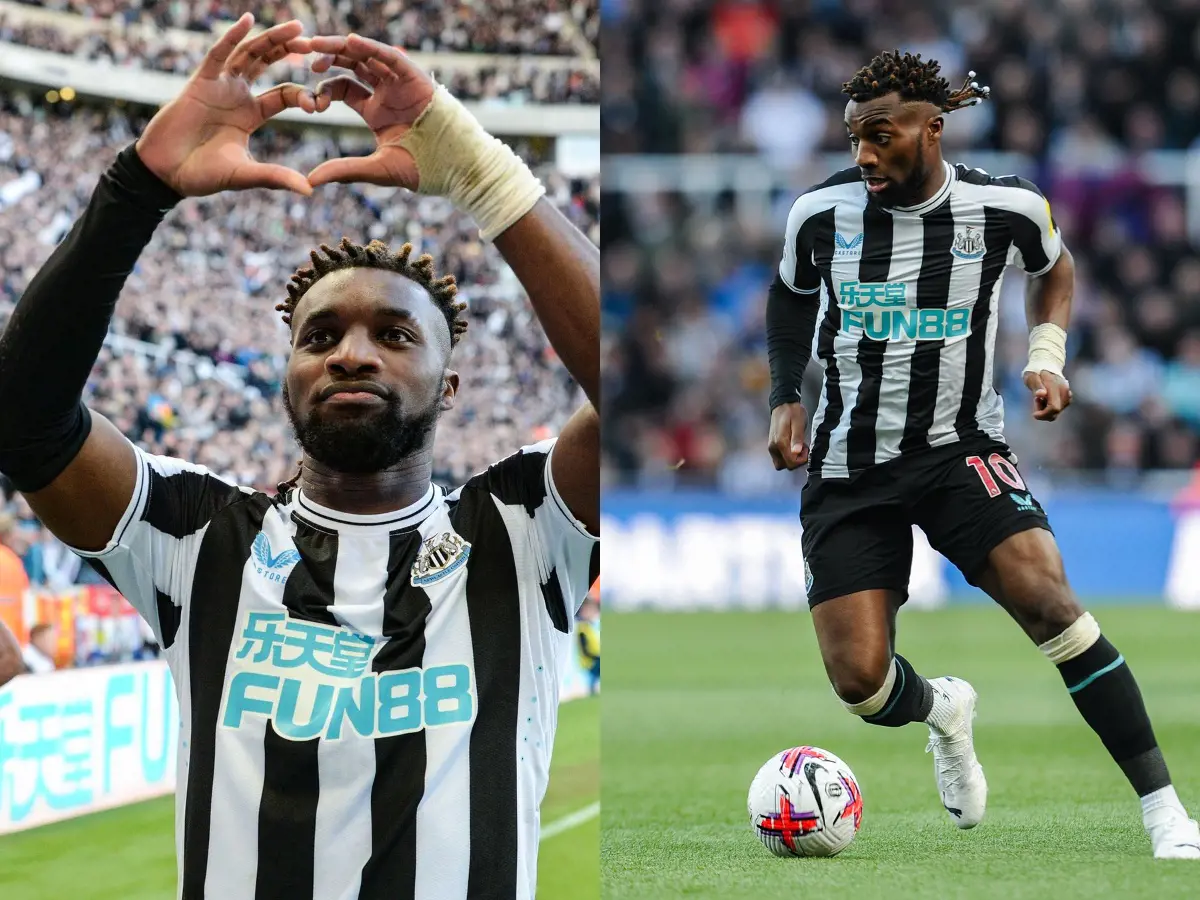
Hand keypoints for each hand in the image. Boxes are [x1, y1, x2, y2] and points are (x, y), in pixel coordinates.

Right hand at [135, 14, 318, 196]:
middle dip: (289, 50)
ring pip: (248, 54)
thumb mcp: (246, 174)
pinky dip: (232, 36)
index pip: (283, 94)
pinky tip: (248, 20)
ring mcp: (218, 86)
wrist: (167, 173)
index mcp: (251, 114)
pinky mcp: (200, 82)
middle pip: (267, 64)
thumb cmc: (203, 175)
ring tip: (296, 27)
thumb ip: (277, 177)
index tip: (318, 103)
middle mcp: (237, 95)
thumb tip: (309, 191)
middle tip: (314, 40)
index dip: (302, 95)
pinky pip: (217, 53)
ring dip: (271, 39)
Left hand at [304, 33, 437, 189]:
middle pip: (351, 65)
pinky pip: (389, 56)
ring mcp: (400, 82)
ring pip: (366, 55)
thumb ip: (344, 170)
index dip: (324, 89)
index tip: (312, 103)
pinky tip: (350, 42)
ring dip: (341, 47)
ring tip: (316, 44)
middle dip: (327, 58)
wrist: (456, 166)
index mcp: (375, 111)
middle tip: (304, 55)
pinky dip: (371, 47)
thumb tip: (310, 182)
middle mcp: (386, 92)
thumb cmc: (422, 169)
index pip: (343, 88)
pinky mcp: (414, 76)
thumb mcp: (376, 169)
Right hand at [768, 402, 809, 469]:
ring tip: (798, 445)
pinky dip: (787, 456)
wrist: (783, 404)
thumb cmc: (793, 412)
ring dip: (791, 459)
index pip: (791, 462)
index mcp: (780, 442)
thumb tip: (796, 452)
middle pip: (785, 466)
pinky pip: (780, 458)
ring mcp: (771, 447)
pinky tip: (793, 445)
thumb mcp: (798, 423)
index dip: (801, 459)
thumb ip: (797, 438)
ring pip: (782, 464)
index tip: (805, 448)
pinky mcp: (772, 446)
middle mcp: (773, 447)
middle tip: (802, 447)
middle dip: (796, 461)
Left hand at [1023, 370, 1071, 420]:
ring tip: (1040, 398)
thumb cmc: (1036, 371)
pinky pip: (1059, 409)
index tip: (1034, 413)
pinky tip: (1045, 400)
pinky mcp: (1067, 397)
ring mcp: (1067, 394)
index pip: (1054, 407)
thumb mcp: (1031, 377)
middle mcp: (1064, 391)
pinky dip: (1050, 408)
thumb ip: (1036, 386)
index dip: (1043, 414)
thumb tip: (1042, 394)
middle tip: (1036, 400)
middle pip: (1056, 412)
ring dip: (1046, 410)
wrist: (1046, 364)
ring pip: (1057, 412)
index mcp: (1055, 386)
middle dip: (1043, 412)